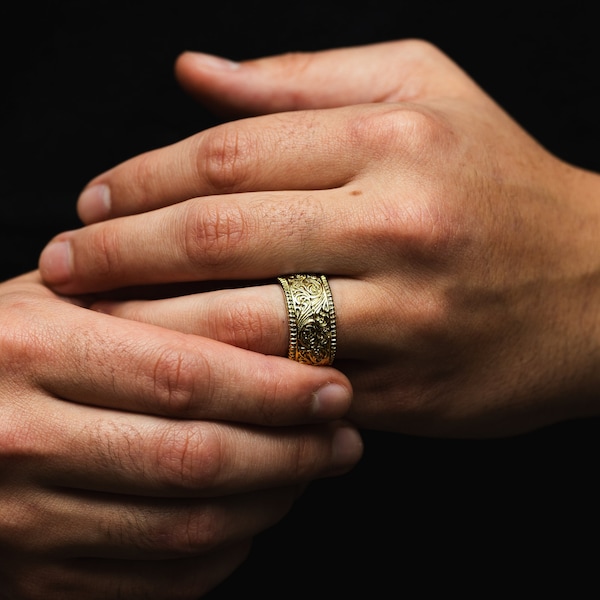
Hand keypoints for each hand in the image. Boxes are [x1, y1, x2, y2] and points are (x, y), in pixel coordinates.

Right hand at [0, 272, 358, 598]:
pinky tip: (254, 514)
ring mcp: (23, 519)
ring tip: (315, 469)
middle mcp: (21, 438)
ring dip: (269, 501)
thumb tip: (264, 308)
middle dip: (290, 451)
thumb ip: (144, 296)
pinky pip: (155, 580)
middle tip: (343, 435)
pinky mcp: (36, 576)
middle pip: (194, 458)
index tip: (332, 386)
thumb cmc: (5, 345)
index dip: (272, 388)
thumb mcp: (57, 298)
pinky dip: (223, 551)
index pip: (183, 375)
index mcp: (32, 351)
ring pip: (184, 527)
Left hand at [38, 40, 599, 437]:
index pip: (227, 155)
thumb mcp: (422, 92)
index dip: (141, 179)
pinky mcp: (406, 384)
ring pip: (243, 320)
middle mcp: (397, 222)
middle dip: (120, 253)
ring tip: (94, 320)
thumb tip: (194, 71)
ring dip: (152, 322)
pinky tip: (177, 369)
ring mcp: (403, 313)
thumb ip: (301, 78)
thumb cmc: (500, 182)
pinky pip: (290, 382)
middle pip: (218, 234)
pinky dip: (224, 376)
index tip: (90, 203)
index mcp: (392, 138)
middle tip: (61, 264)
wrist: (595, 287)